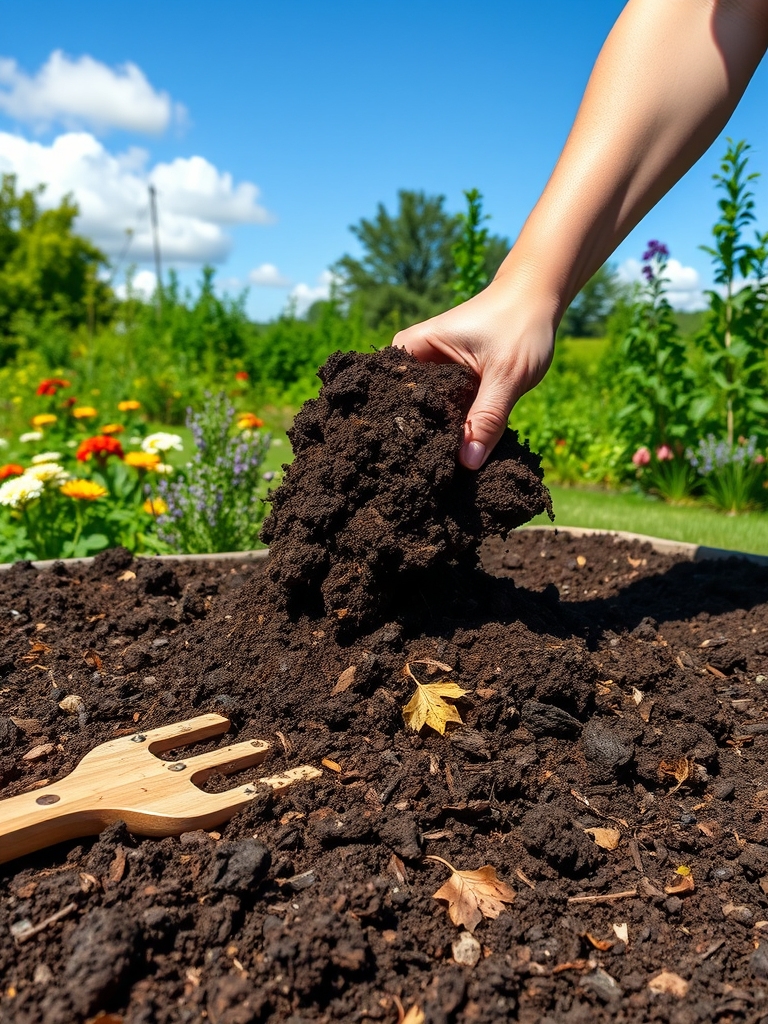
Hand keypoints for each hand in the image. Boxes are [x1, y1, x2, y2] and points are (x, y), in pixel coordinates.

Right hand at [392, 277, 555, 468]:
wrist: (539, 299)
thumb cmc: (520, 324)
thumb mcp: (506, 375)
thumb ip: (487, 418)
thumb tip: (469, 463)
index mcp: (413, 347)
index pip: (390, 392)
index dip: (398, 426)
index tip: (409, 458)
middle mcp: (416, 359)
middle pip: (406, 406)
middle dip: (418, 436)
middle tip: (425, 472)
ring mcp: (433, 371)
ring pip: (428, 411)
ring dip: (438, 434)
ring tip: (439, 469)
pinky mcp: (451, 382)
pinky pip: (445, 410)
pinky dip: (453, 427)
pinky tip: (458, 452)